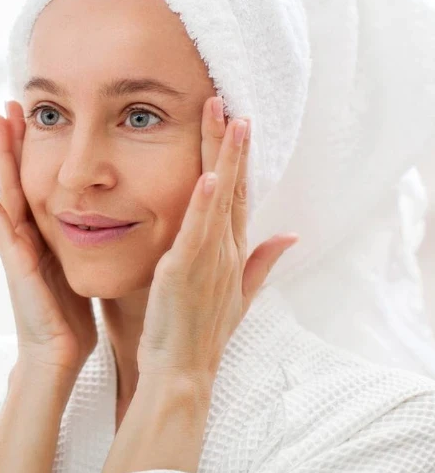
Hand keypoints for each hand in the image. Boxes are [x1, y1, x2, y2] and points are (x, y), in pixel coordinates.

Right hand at [0, 101, 95, 376]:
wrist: (56, 357)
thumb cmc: (70, 321)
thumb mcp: (83, 273)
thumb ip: (87, 249)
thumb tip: (111, 227)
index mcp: (46, 237)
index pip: (42, 184)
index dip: (38, 154)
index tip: (39, 119)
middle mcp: (26, 235)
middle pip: (21, 178)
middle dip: (16, 142)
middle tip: (11, 102)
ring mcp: (15, 245)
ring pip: (6, 188)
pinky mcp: (11, 257)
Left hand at [99, 97, 296, 472]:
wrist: (183, 370)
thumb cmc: (200, 332)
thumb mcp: (237, 293)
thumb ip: (261, 262)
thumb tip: (289, 235)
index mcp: (232, 252)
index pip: (239, 195)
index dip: (240, 158)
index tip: (236, 122)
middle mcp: (226, 250)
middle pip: (233, 186)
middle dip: (230, 143)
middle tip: (226, 102)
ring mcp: (210, 259)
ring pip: (220, 199)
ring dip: (224, 158)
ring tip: (226, 119)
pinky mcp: (188, 270)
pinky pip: (199, 231)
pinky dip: (206, 203)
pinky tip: (211, 175)